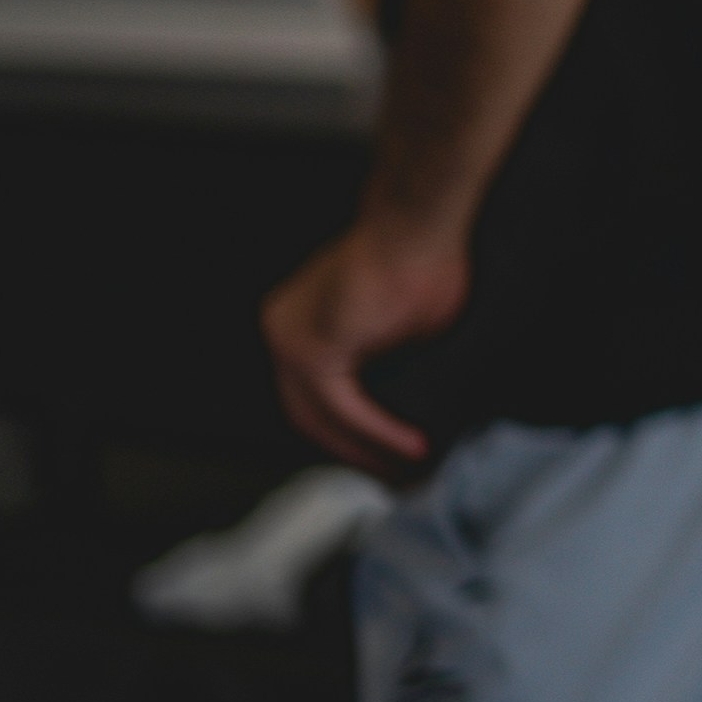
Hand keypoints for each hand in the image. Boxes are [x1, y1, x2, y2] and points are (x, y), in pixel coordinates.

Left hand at [262, 215, 464, 474]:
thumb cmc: (419, 259)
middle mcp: (282, 331)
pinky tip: (411, 446)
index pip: (312, 396)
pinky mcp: (312, 351)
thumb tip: (405, 406)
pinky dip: (378, 432)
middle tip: (394, 478)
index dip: (347, 433)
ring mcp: (290, 342)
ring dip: (368, 451)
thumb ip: (388, 365)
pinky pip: (344, 409)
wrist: (416, 223)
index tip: (383, 457)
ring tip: (409, 470)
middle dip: (353, 453)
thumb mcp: (404, 326)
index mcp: (296, 323)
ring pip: (324, 419)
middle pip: (310, 417)